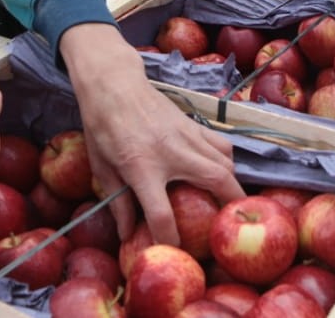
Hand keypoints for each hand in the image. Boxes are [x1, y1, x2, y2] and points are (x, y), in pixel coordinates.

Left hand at [60, 23, 244, 244]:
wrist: (114, 85)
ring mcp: (187, 135)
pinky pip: (222, 144)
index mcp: (142, 167)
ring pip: (226, 161)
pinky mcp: (194, 124)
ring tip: (227, 199)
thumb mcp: (102, 167)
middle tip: (228, 225)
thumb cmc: (103, 126)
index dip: (169, 239)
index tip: (173, 249)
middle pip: (217, 181)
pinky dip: (227, 160)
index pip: (162, 214)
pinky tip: (220, 169)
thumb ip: (118, 202)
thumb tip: (127, 234)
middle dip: (229, 207)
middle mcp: (172, 152)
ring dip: (232, 183)